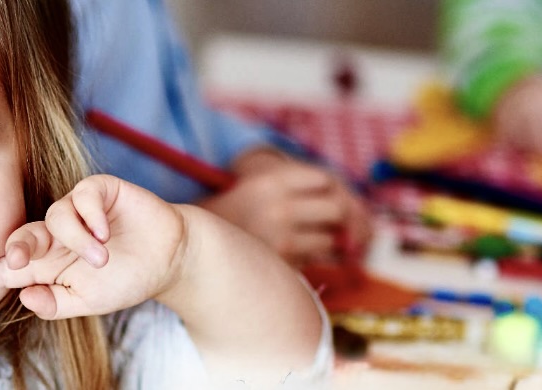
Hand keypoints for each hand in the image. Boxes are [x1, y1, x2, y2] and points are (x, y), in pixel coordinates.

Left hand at [0, 174, 186, 319]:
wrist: (168, 258)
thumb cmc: (125, 279)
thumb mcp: (89, 302)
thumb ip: (56, 303)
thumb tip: (24, 297)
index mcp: (47, 263)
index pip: (6, 268)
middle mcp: (55, 234)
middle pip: (21, 236)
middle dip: (14, 247)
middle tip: (15, 262)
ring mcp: (77, 210)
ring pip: (55, 216)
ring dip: (77, 241)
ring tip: (102, 258)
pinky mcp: (99, 191)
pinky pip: (83, 195)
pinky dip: (92, 216)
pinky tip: (107, 233)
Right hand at [198, 149, 371, 265]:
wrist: (190, 244)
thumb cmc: (231, 214)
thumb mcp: (259, 186)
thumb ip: (298, 187)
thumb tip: (351, 207)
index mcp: (272, 179)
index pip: (327, 180)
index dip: (336, 191)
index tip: (334, 202)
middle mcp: (279, 205)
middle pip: (337, 208)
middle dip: (344, 219)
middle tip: (339, 228)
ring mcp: (281, 235)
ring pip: (331, 239)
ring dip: (328, 243)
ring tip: (309, 241)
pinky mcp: (281, 263)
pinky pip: (316, 260)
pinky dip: (313, 259)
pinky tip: (295, 254)